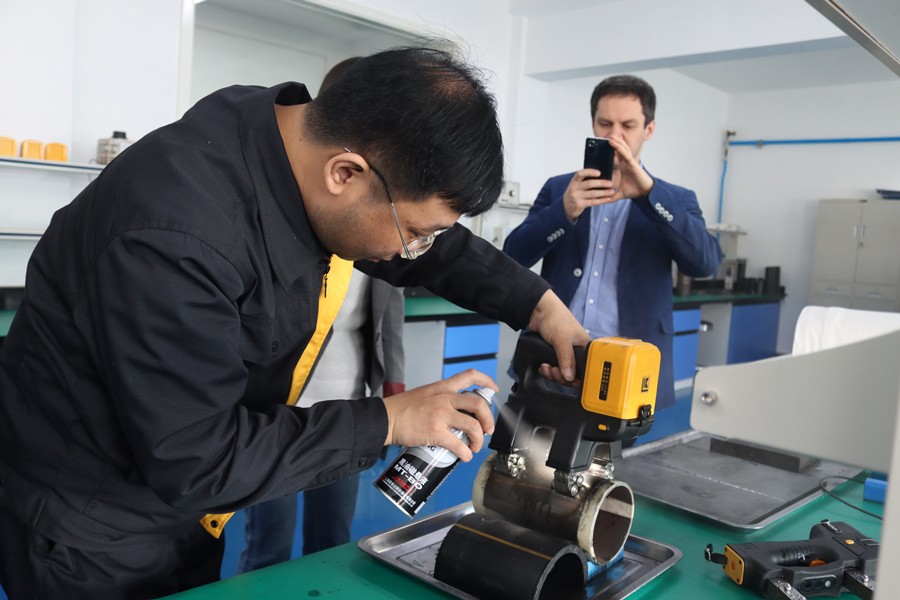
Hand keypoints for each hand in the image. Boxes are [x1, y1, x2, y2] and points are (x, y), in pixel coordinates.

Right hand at [381, 369, 496, 461]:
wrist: (385, 418)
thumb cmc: (401, 408)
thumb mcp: (424, 394)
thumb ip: (440, 399)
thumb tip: (455, 412)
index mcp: (442, 387)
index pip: (470, 376)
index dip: (486, 381)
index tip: (494, 389)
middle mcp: (445, 398)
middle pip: (479, 404)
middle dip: (489, 418)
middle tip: (488, 429)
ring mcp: (441, 415)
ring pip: (473, 426)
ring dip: (478, 439)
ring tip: (474, 446)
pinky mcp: (436, 432)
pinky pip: (459, 444)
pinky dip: (465, 453)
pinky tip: (464, 456)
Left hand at [527, 290, 590, 382]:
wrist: (539, 312)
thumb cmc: (556, 318)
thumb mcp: (562, 339)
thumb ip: (566, 358)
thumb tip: (569, 376)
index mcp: (585, 348)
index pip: (586, 370)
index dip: (576, 378)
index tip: (567, 379)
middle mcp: (576, 353)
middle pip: (572, 375)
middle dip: (561, 376)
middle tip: (554, 371)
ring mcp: (565, 355)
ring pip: (561, 373)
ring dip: (552, 374)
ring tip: (546, 367)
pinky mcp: (554, 355)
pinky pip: (552, 370)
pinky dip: (547, 370)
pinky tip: (543, 366)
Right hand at [562, 169, 619, 220]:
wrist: (566, 206)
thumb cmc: (576, 192)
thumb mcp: (577, 184)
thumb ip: (585, 179)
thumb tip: (602, 174)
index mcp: (575, 180)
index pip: (580, 173)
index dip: (590, 172)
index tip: (599, 172)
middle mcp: (574, 188)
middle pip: (589, 184)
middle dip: (601, 183)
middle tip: (611, 183)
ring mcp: (576, 197)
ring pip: (593, 194)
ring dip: (604, 192)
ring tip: (612, 191)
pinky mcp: (580, 204)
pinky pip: (593, 202)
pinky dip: (602, 200)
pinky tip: (608, 199)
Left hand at [607, 136, 653, 199]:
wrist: (645, 193)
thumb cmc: (635, 190)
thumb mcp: (620, 193)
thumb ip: (612, 195)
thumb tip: (605, 200)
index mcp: (623, 167)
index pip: (616, 156)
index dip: (611, 150)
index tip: (603, 146)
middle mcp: (626, 163)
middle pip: (619, 150)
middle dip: (614, 143)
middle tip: (606, 137)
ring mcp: (630, 163)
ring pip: (623, 150)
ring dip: (617, 142)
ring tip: (610, 137)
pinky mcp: (633, 164)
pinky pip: (626, 154)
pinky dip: (620, 148)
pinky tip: (615, 144)